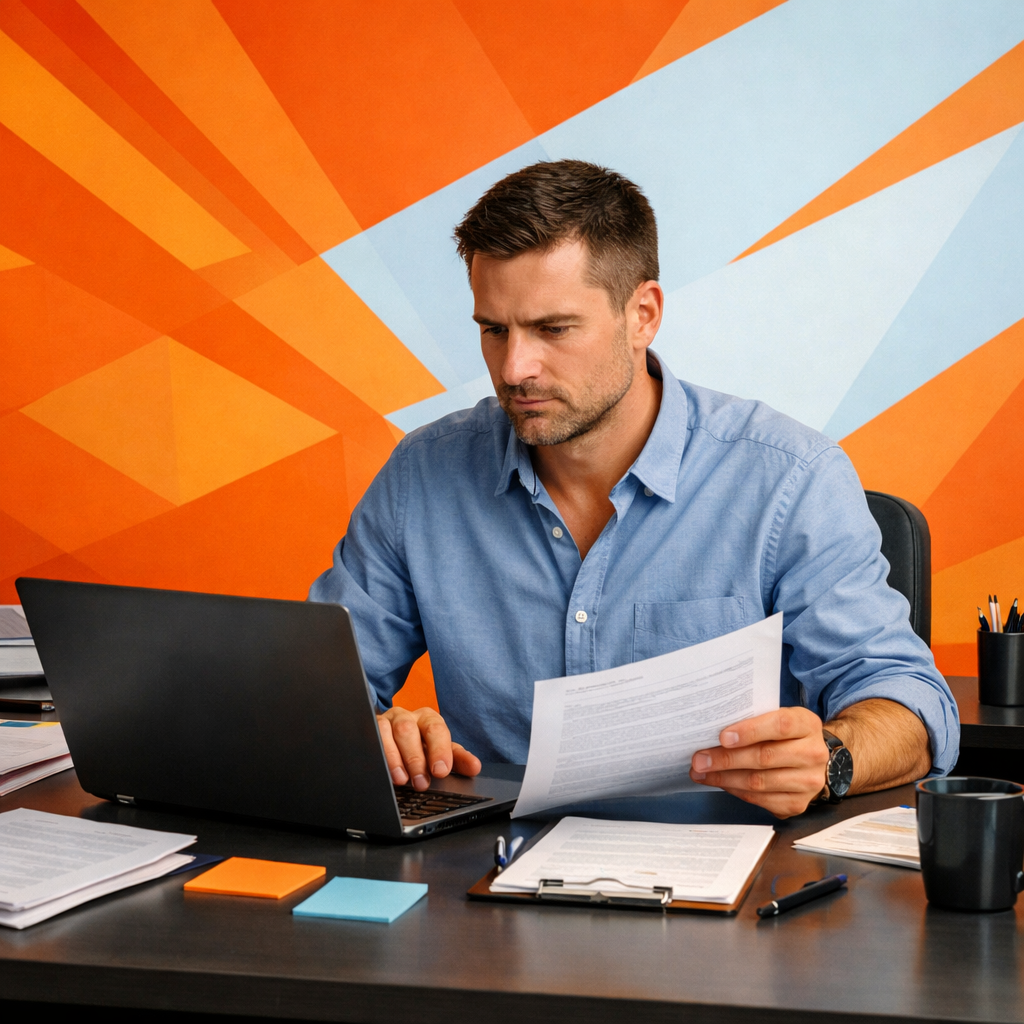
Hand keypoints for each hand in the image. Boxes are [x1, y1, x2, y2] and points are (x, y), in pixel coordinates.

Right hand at [377, 706, 481, 790]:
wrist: (395, 738)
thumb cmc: (421, 746)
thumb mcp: (440, 752)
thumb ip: (458, 759)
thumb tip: (474, 767)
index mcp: (428, 719)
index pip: (436, 729)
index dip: (439, 750)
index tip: (441, 770)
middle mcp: (407, 717)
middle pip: (409, 730)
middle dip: (415, 758)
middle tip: (421, 783)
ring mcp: (387, 722)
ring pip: (388, 732)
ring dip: (395, 758)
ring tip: (402, 780)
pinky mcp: (370, 730)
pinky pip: (372, 738)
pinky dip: (378, 754)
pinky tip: (382, 770)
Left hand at [689, 707, 828, 817]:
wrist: (814, 759)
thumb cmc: (786, 734)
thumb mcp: (777, 717)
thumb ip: (753, 720)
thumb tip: (712, 731)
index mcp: (807, 724)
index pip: (780, 725)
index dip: (749, 731)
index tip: (722, 737)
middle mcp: (813, 753)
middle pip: (765, 757)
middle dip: (726, 759)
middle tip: (699, 760)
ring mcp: (809, 782)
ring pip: (759, 782)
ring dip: (725, 779)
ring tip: (701, 773)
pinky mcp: (798, 804)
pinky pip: (761, 800)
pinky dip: (736, 791)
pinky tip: (721, 783)